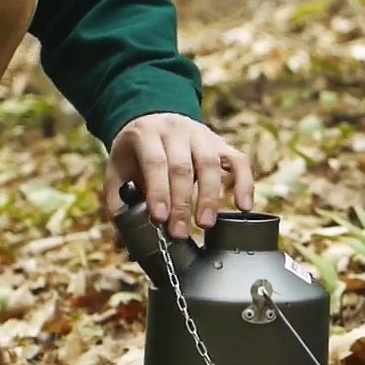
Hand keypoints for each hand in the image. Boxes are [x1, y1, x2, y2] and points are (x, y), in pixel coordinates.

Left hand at [103, 113, 254, 237]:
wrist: (155, 119)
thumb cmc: (137, 153)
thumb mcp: (119, 170)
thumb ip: (119, 203)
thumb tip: (122, 244)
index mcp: (147, 134)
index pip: (155, 162)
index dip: (158, 191)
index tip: (160, 218)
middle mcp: (177, 131)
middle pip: (183, 166)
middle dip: (182, 202)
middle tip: (179, 232)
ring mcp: (203, 136)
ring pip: (211, 164)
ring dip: (210, 197)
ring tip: (206, 224)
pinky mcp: (223, 144)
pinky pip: (239, 161)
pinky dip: (245, 183)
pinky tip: (244, 207)